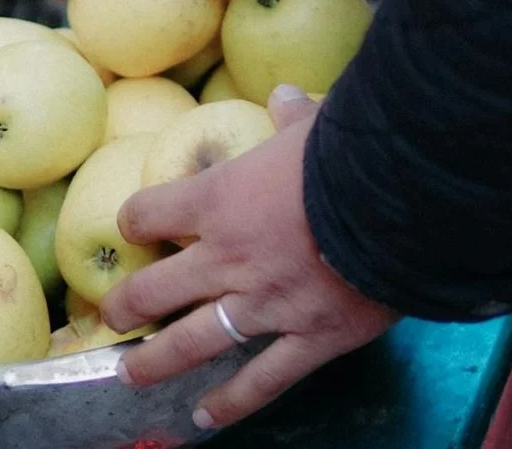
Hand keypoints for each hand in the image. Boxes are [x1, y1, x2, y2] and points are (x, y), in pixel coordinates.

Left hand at [99, 85, 398, 429]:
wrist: (400, 200)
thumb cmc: (349, 154)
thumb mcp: (316, 126)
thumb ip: (293, 118)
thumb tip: (287, 96)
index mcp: (218, 203)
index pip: (150, 213)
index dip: (135, 219)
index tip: (133, 227)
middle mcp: (228, 259)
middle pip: (156, 289)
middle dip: (127, 304)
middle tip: (111, 315)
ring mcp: (265, 305)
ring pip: (192, 342)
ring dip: (156, 361)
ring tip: (130, 374)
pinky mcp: (310, 338)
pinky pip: (262, 380)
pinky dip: (233, 403)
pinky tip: (205, 418)